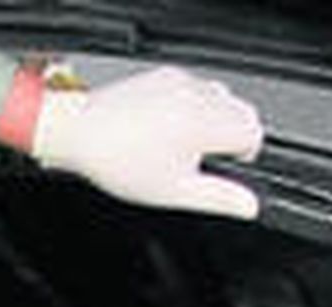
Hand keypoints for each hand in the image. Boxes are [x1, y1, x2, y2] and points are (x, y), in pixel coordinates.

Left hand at [32, 66, 263, 219]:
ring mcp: (181, 82)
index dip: (244, 154)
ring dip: (215, 118)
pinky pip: (195, 87)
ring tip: (182, 143)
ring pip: (222, 97)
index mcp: (205, 124)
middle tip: (202, 159)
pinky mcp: (164, 76)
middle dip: (232, 135)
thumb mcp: (172, 192)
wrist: (78, 132)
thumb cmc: (116, 161)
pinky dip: (192, 104)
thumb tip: (248, 206)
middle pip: (243, 112)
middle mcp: (198, 96)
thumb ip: (217, 199)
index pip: (253, 134)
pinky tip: (165, 126)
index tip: (227, 166)